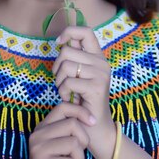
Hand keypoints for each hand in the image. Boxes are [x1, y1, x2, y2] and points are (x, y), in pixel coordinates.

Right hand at [22, 101, 95, 158]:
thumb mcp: (62, 145)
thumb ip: (69, 130)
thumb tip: (90, 118)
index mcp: (42, 127)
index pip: (63, 107)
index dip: (81, 112)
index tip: (93, 122)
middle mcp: (38, 135)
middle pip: (73, 124)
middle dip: (83, 140)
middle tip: (77, 153)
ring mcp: (38, 150)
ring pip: (74, 143)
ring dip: (78, 157)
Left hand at [52, 26, 113, 143]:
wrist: (95, 127)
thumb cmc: (83, 100)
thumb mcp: (79, 75)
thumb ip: (74, 58)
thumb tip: (62, 40)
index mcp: (98, 57)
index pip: (86, 31)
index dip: (69, 32)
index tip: (58, 42)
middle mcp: (102, 63)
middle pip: (67, 51)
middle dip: (57, 67)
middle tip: (61, 81)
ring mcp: (101, 74)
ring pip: (66, 66)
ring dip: (59, 81)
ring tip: (66, 91)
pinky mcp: (96, 87)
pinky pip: (68, 82)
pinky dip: (63, 92)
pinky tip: (70, 99)